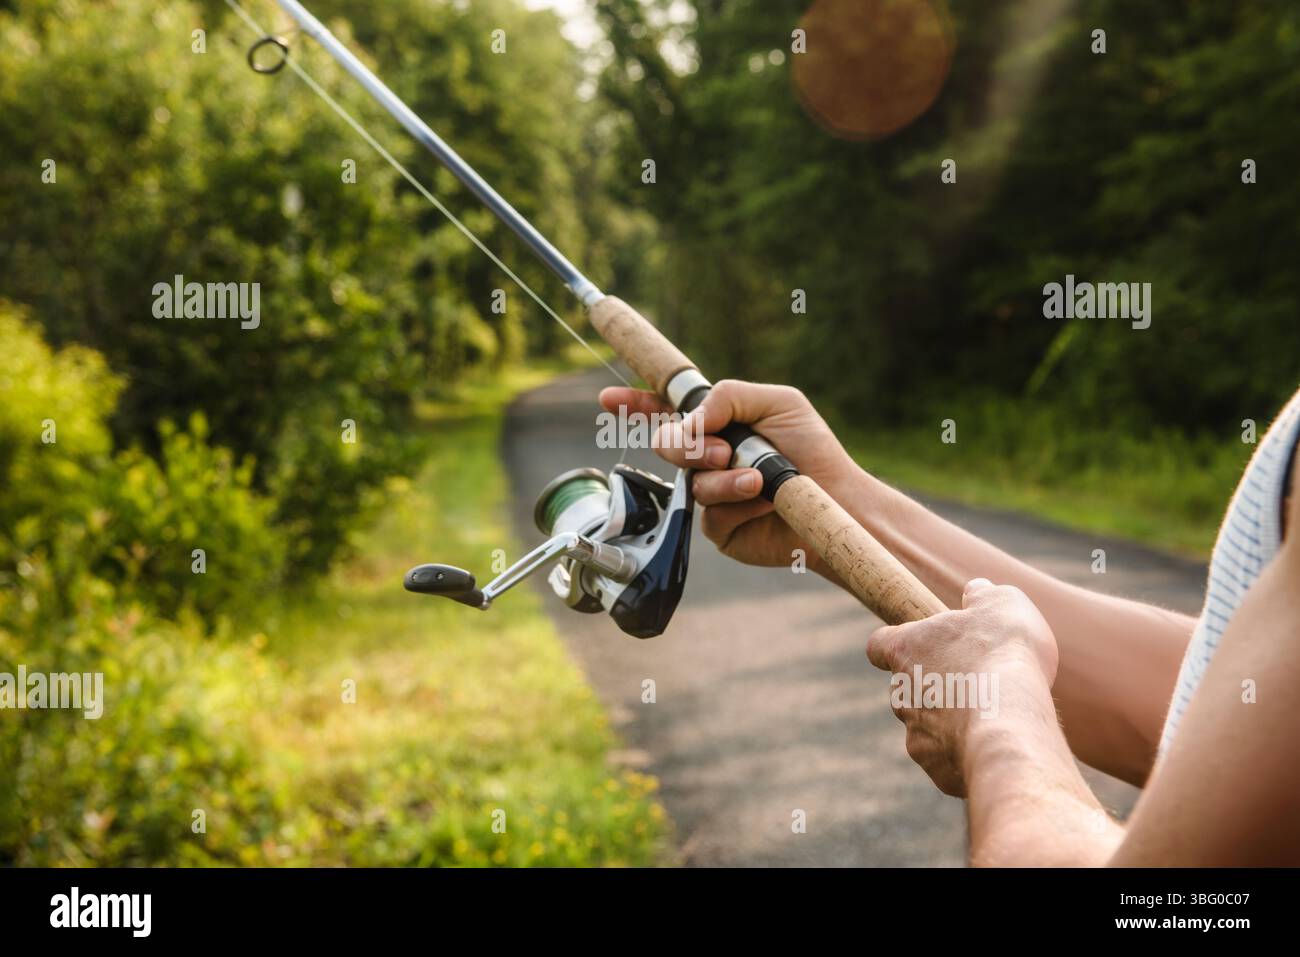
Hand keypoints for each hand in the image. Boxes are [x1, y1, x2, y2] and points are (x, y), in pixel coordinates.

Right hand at [597, 379, 860, 573]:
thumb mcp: (777, 401)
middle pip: (666, 445)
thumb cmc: (812, 450)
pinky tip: (763, 504)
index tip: (608, 398)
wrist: (835, 501)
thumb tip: (690, 419)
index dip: (636, 405)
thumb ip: (728, 397)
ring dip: (723, 479)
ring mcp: (711, 494)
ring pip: (690, 483)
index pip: (666, 410)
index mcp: (719, 425)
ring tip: (758, 479)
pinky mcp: (720, 529)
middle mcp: (709, 459)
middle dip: (685, 445)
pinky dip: (736, 504)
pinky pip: (708, 514)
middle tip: (721, 451)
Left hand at [865, 579, 1059, 796]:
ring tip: (992, 716)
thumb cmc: (1003, 654)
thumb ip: (985, 595)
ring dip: (952, 721)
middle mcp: (901, 693)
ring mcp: (916, 734)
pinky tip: (995, 746)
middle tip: (976, 682)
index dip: (895, 644)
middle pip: (907, 688)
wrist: (1011, 721)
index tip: (914, 646)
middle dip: (935, 686)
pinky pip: (947, 760)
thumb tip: (978, 590)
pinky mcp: (936, 769)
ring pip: (928, 726)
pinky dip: (966, 754)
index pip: (879, 645)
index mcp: (906, 649)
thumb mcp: (1003, 604)